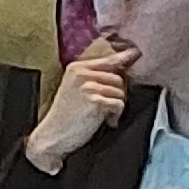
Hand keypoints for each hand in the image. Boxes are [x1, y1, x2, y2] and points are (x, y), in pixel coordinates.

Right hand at [27, 39, 133, 173]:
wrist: (53, 136)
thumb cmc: (66, 116)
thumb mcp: (77, 89)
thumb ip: (95, 77)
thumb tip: (122, 68)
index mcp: (77, 68)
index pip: (108, 60)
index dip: (125, 56)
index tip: (136, 52)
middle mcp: (82, 73)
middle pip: (118, 77)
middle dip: (118, 93)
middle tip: (107, 107)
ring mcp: (87, 86)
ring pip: (120, 91)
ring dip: (116, 106)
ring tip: (103, 115)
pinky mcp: (93, 101)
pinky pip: (118, 103)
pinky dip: (115, 115)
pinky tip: (106, 121)